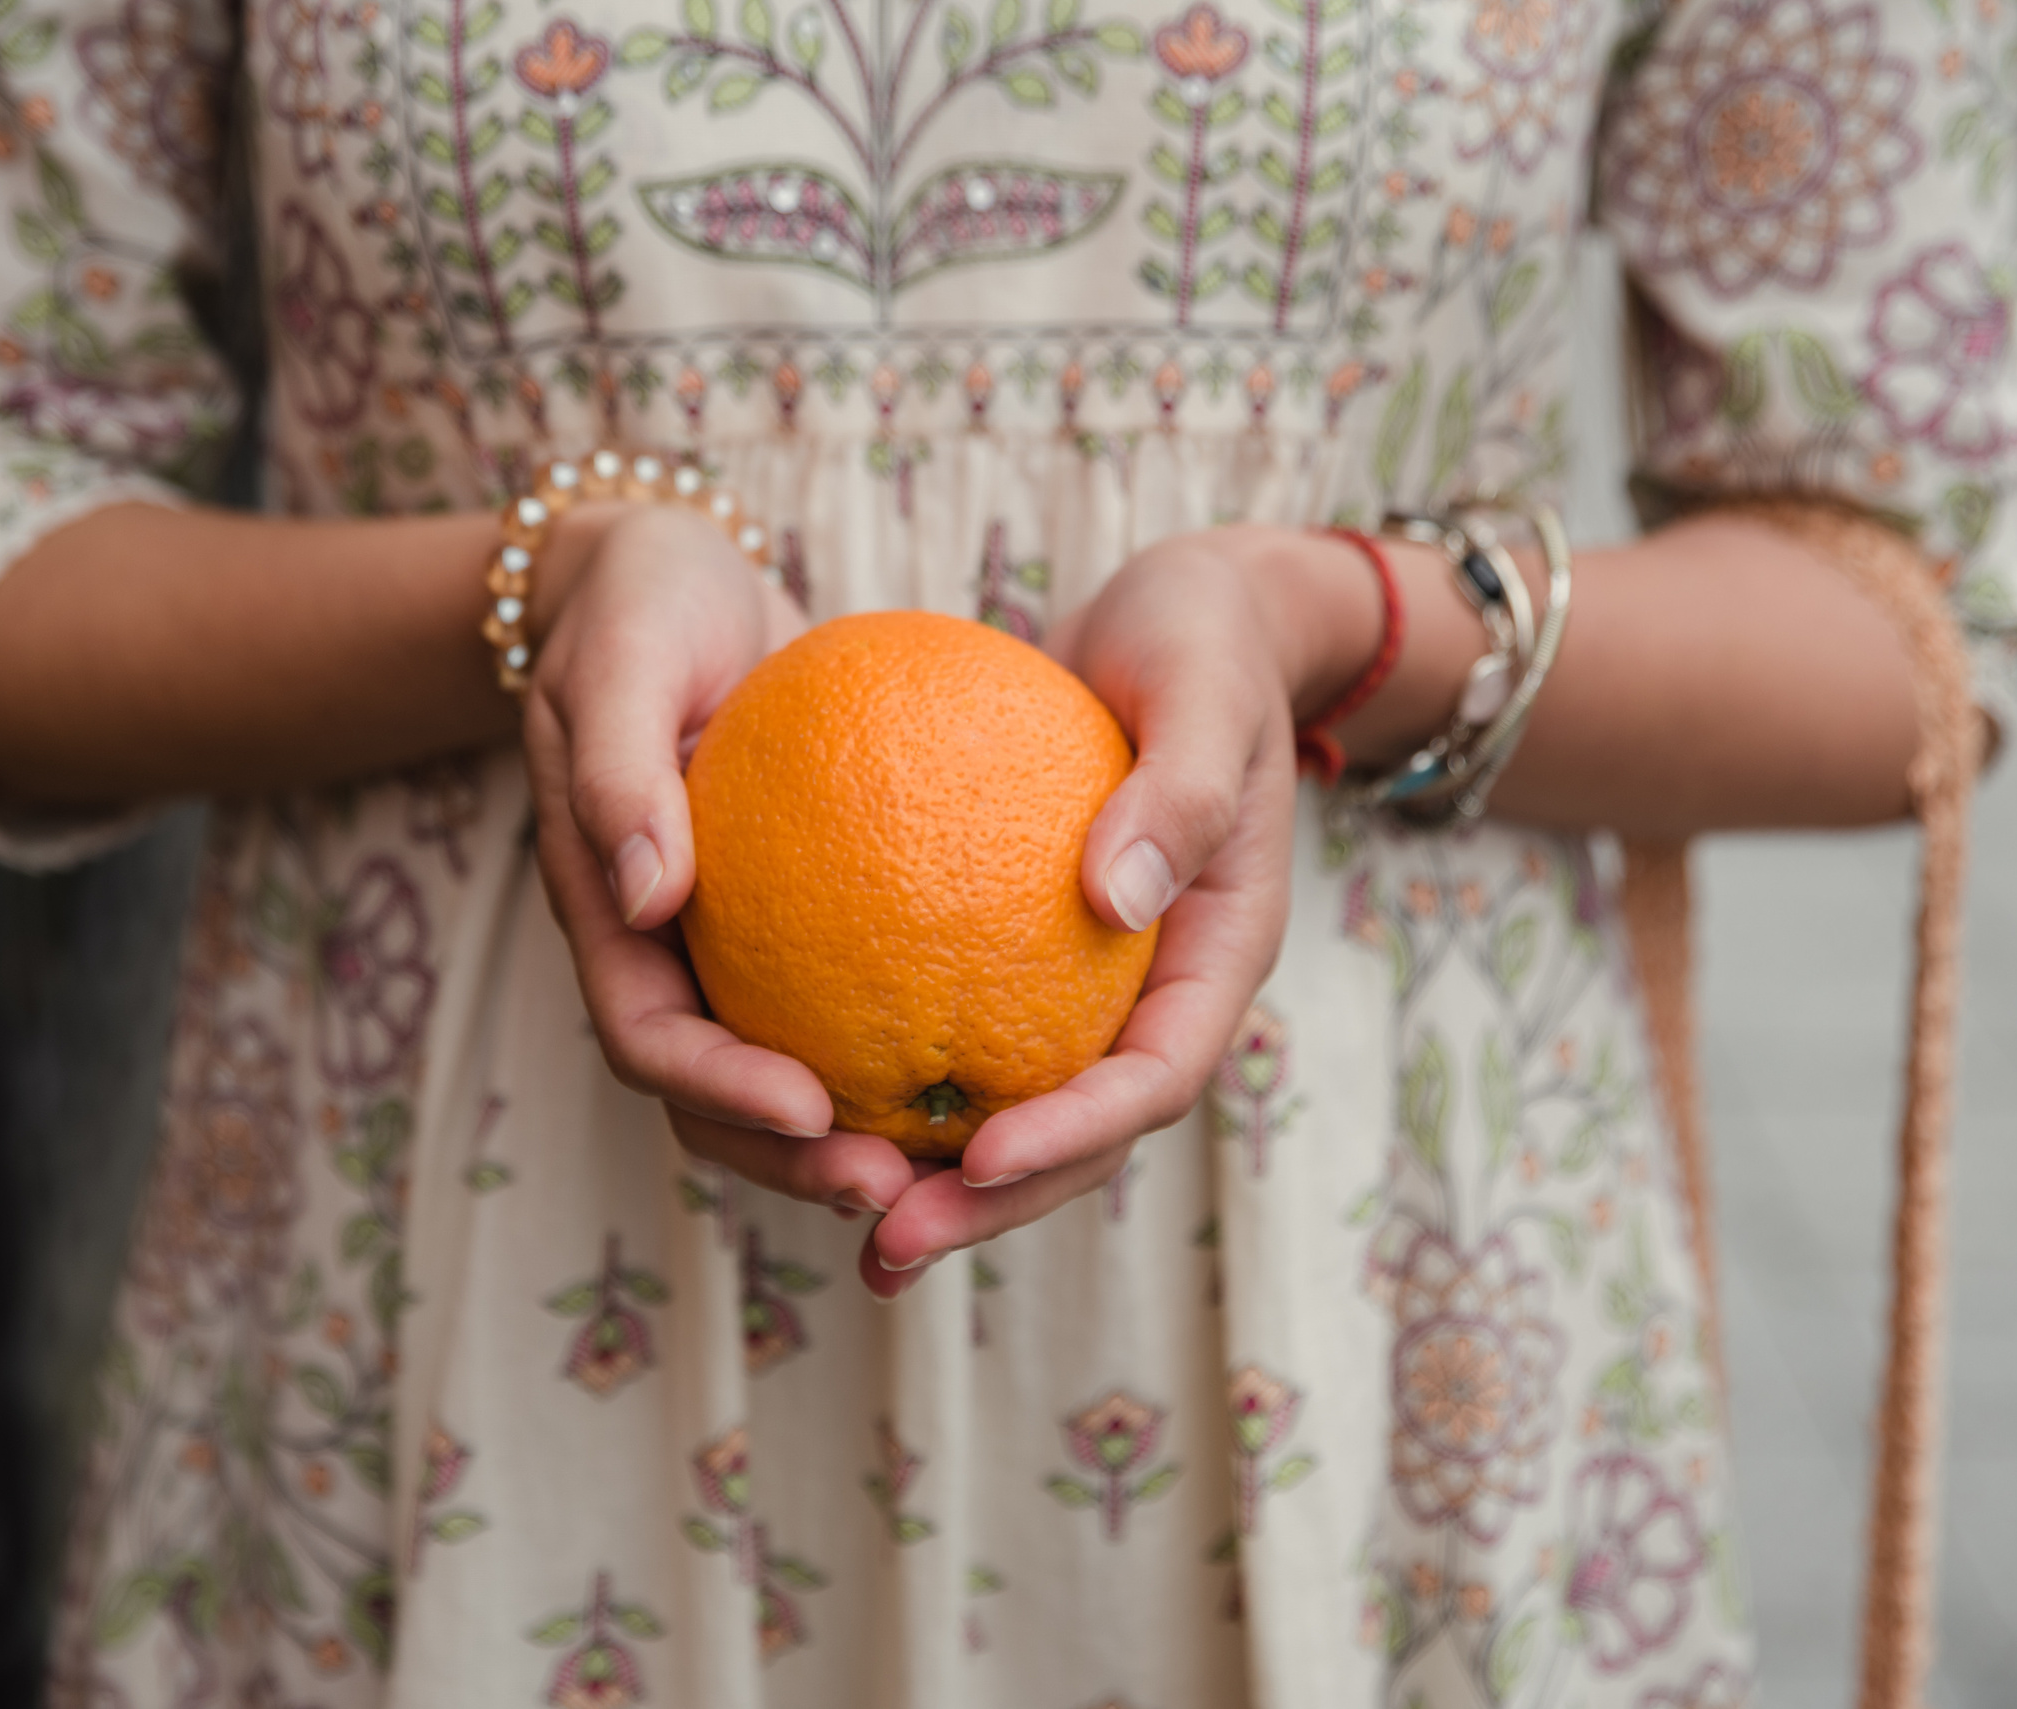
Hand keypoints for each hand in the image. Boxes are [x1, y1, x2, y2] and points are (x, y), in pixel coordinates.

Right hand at [523, 505, 932, 1216]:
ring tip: (953, 1165)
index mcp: (608, 912)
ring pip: (780, 1071)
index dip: (716, 1091)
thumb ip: (619, 772)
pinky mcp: (799, 916)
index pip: (647, 1037)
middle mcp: (664, 950)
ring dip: (852, 1131)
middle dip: (792, 1156)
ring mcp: (730, 942)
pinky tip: (1003, 1054)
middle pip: (712, 1098)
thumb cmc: (637, 605)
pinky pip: (849, 998)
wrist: (670, 575)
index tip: (808, 1106)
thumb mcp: (618, 660)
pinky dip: (904, 1042)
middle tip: (897, 1187)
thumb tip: (649, 896)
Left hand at [857, 527, 1373, 1296]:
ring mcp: (1089, 986)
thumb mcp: (1207, 696)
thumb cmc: (1205, 645)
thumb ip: (1178, 792)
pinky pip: (959, 1032)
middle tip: (888, 1243)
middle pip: (1081, 1137)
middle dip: (989, 1203)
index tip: (983, 1153)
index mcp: (1215, 959)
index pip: (1154, 1078)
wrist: (1185, 620)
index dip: (1077, 1134)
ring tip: (846, 1225)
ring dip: (938, 1179)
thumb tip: (1116, 898)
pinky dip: (893, 1078)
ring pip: (1017, 1110)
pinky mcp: (1021, 955)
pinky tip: (801, 1099)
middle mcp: (1154, 995)